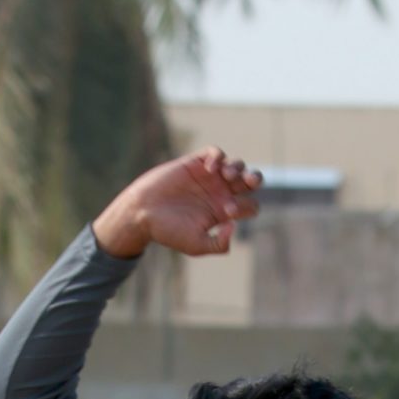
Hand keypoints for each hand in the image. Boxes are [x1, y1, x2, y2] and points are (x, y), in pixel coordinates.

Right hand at [93, 149, 261, 262]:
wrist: (143, 213)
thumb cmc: (168, 231)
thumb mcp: (196, 245)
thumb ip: (219, 244)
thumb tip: (234, 226)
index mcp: (223, 213)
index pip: (250, 206)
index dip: (246, 207)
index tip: (227, 212)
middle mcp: (220, 193)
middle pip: (250, 182)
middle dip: (255, 179)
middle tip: (249, 182)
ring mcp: (208, 177)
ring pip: (237, 165)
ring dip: (238, 168)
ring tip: (226, 176)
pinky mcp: (194, 163)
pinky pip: (215, 152)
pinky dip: (218, 157)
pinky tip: (210, 168)